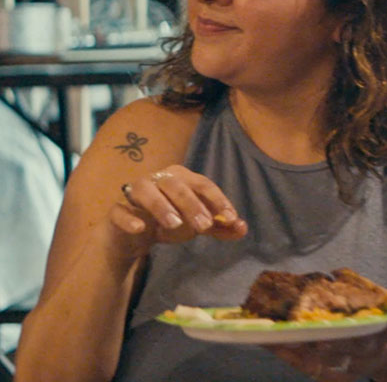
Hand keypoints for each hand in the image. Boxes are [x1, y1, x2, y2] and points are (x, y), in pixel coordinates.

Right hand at [107, 165, 247, 258]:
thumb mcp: (197, 224)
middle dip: (192, 204)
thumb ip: (220, 226)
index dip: (217, 200)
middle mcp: (158, 179)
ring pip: (147, 191)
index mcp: (181, 177)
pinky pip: (120, 211)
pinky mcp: (117, 211)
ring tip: (175, 225)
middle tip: (205, 226)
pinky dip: (130, 218)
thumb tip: (243, 228)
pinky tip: (141, 228)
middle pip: (176, 185)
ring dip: (162, 206)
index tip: (231, 218)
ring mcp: (135, 192)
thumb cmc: (169, 221)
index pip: (202, 184)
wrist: (133, 235)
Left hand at [268, 278, 386, 381]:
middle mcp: (354, 359)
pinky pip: (305, 366)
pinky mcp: (329, 369)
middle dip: (304, 346)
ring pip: (311, 363)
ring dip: (291, 352)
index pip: (351, 344)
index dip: (334, 340)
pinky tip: (270, 344)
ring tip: (268, 337)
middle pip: (326, 355)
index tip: (317, 333)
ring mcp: (340, 366)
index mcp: (372, 344)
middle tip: (283, 331)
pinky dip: (289, 357)